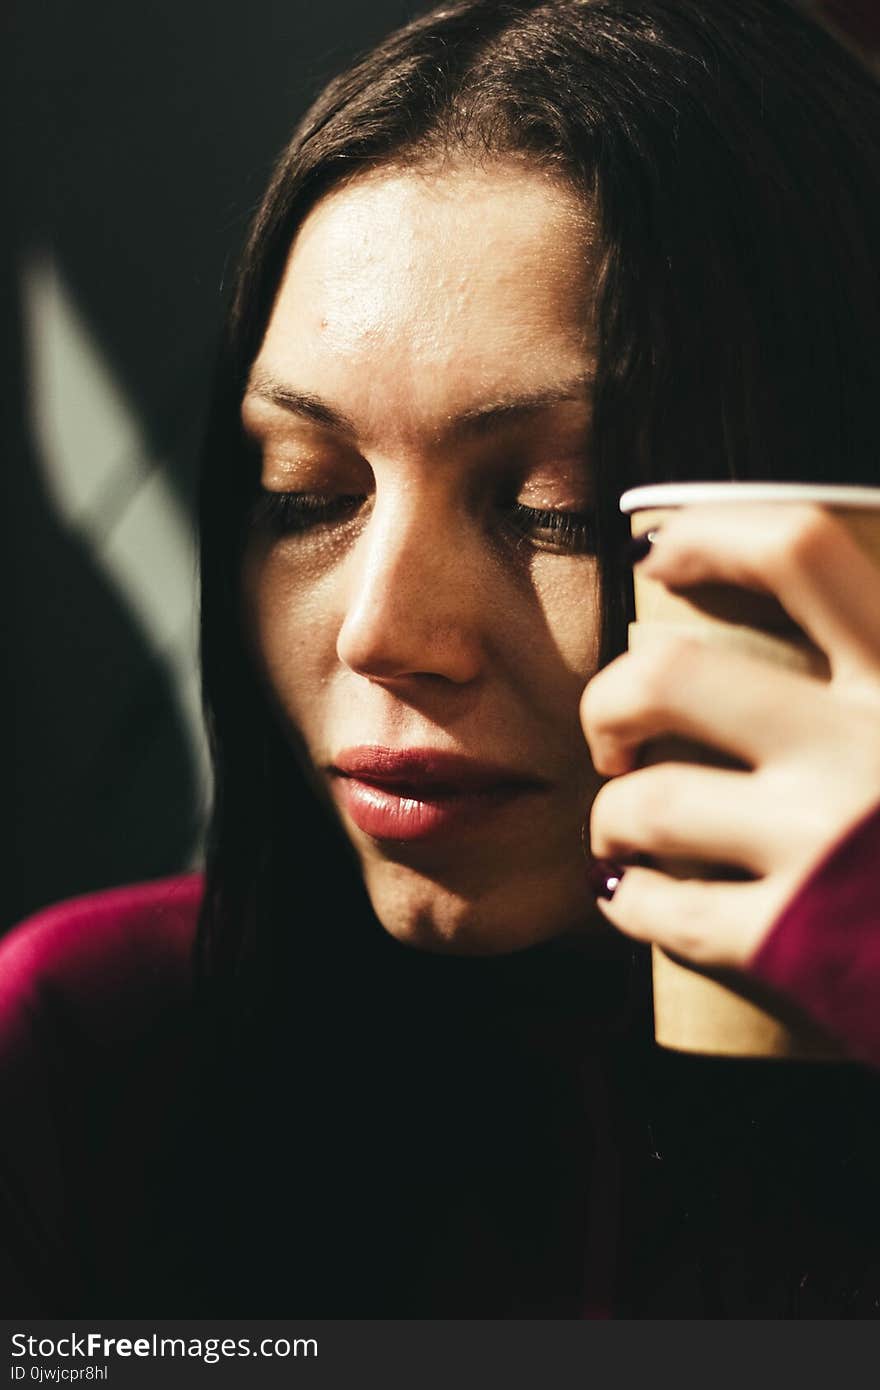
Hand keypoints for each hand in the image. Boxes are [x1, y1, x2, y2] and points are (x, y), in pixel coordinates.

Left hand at [580, 504, 879, 968]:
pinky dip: (628, 901)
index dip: (705, 539)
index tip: (657, 558)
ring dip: (612, 813)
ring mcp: (822, 849)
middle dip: (610, 700)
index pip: (798, 553)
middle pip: (670, 678)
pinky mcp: (795, 945)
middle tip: (613, 732)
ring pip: (650, 802)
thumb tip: (827, 612)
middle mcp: (864, 748)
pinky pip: (665, 910)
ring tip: (619, 826)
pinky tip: (629, 897)